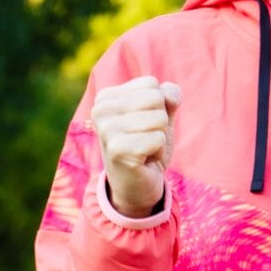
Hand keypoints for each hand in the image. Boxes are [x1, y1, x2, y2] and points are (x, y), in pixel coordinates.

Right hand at [91, 75, 182, 218]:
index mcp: (106, 97)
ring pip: (159, 119)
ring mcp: (106, 130)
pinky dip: (158, 152)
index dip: (158, 106)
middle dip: (160, 121)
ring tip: (144, 150)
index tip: (143, 126)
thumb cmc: (148, 146)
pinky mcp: (117, 150)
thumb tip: (169, 95)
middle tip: (145, 140)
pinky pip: (158, 139)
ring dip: (160, 138)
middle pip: (156, 98)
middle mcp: (100, 110)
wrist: (138, 186)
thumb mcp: (161, 114)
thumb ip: (168, 96)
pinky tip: (144, 160)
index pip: (150, 84)